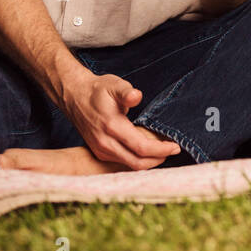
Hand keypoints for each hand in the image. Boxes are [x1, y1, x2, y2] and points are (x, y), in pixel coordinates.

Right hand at [61, 70, 180, 168]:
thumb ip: (126, 91)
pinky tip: (147, 151)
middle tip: (173, 150)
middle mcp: (105, 143)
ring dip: (149, 161)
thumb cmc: (98, 90)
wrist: (75, 97)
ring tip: (163, 151)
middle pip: (137, 163)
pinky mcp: (99, 153)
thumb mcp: (114, 84)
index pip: (141, 147)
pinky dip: (137, 160)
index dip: (161, 150)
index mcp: (111, 126)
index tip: (175, 146)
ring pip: (130, 165)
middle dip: (158, 159)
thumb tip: (136, 96)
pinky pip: (122, 163)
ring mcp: (101, 150)